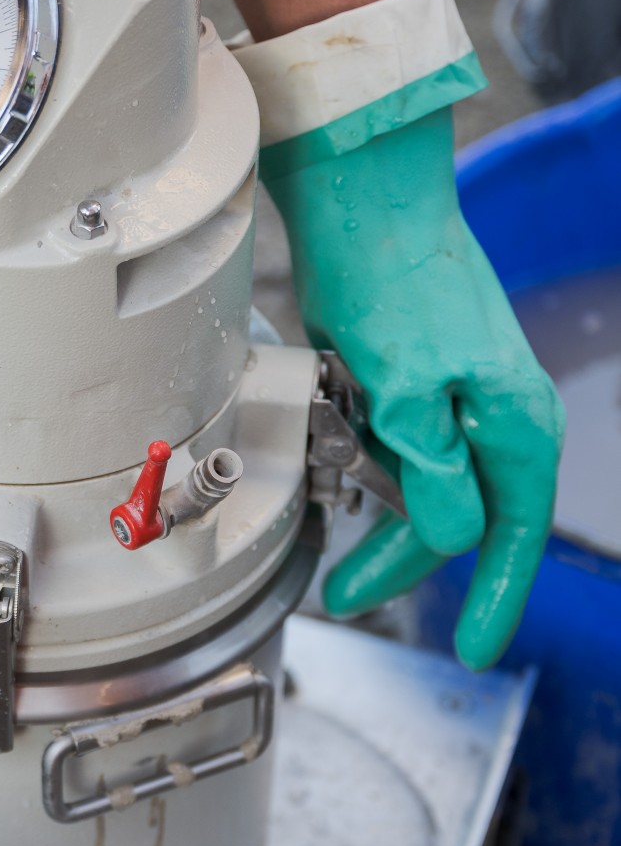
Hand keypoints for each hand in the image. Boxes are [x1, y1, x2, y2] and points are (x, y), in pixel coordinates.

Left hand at [267, 106, 563, 667]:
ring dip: (388, 516)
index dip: (493, 596)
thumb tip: (453, 538)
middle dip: (409, 559)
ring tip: (332, 540)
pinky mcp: (419, 368)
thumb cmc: (388, 280)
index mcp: (514, 421)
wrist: (362, 193)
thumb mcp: (404, 390)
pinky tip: (339, 478)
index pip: (513, 533)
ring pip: (432, 480)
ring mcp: (460, 388)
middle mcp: (497, 409)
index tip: (475, 652)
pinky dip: (377, 470)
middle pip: (465, 514)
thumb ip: (430, 471)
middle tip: (345, 594)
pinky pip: (407, 442)